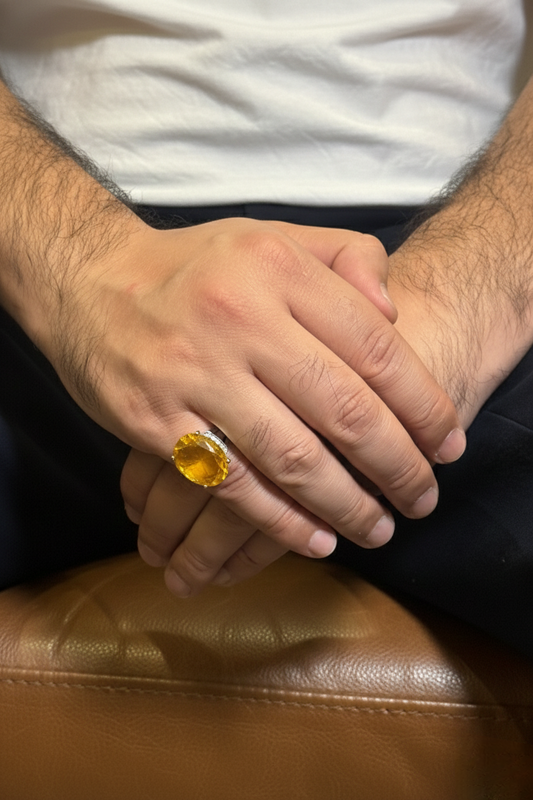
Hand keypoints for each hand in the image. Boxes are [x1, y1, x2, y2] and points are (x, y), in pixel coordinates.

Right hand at [114, 218, 463, 596]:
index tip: (447, 444)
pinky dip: (281, 520)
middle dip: (398, 465)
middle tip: (424, 498)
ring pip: (293, 456)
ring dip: (347, 504)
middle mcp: (241, 319)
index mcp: (279, 270)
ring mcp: (195, 374)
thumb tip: (393, 313)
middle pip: (344, 408)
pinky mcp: (157, 421)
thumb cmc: (195, 266)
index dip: (423, 405)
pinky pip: (233, 484)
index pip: (376, 348)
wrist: (89, 281)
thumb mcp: (273, 237)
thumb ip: (345, 259)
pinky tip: (316, 537)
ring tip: (380, 528)